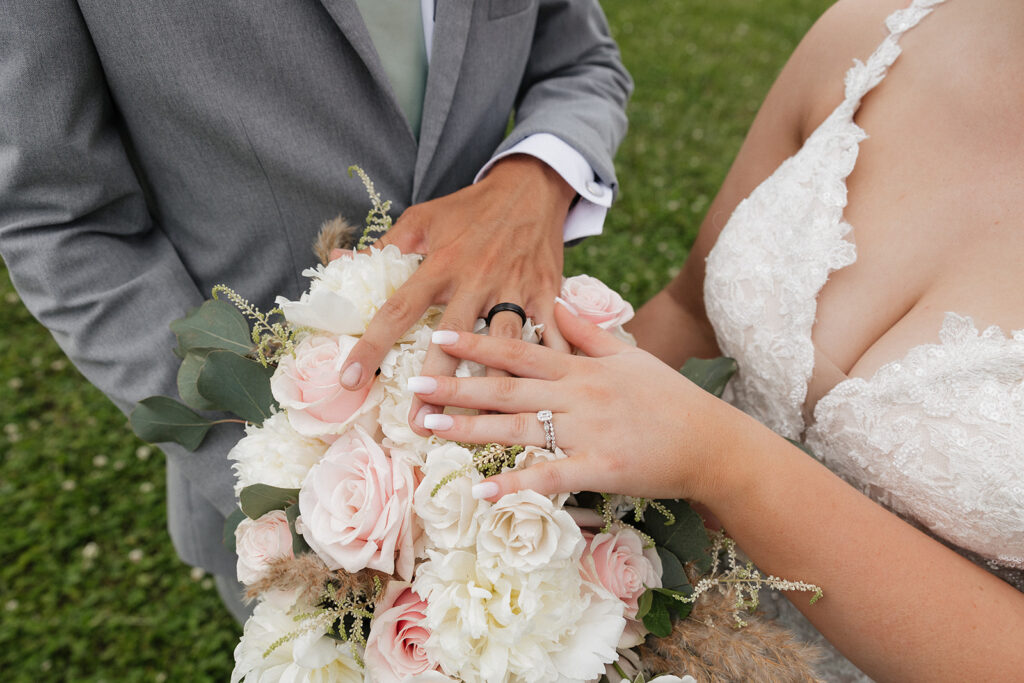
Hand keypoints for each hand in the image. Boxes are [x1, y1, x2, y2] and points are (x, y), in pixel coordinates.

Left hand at [337, 155, 575, 434]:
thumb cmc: (470, 208)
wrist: (531, 187)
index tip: (351, 380)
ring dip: (491, 387)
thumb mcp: (423, 218)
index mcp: (440, 263)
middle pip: (452, 340)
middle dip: (436, 384)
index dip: (372, 346)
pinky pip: (551, 334)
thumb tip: (336, 263)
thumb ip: (382, 246)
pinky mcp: (547, 293)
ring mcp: (514, 289)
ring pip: (503, 345)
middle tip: (418, 425)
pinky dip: (552, 365)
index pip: (398, 309)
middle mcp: (476, 280)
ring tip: (479, 426)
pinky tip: (550, 400)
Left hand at [407, 301, 738, 502]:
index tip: (440, 337)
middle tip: (414, 384)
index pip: (521, 350)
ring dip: (470, 428)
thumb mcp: (630, 355)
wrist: (711, 442)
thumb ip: (589, 332)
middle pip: (508, 388)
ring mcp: (587, 432)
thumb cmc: (669, 399)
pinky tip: (482, 490)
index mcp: (582, 368)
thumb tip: (558, 303)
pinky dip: (516, 483)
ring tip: (428, 427)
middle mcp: (577, 396)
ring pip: (519, 428)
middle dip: (458, 385)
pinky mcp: (599, 468)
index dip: (478, 343)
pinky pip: (550, 476)